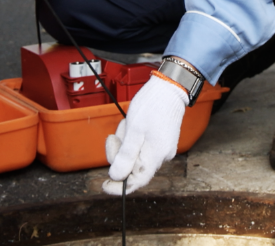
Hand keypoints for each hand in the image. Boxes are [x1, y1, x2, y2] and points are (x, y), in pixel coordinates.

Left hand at [102, 73, 187, 194]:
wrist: (169, 87)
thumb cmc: (151, 105)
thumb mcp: (133, 130)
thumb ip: (126, 156)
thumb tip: (116, 176)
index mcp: (155, 155)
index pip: (136, 181)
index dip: (119, 186)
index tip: (104, 185)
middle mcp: (162, 156)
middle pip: (133, 166)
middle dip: (119, 152)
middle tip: (113, 136)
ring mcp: (163, 148)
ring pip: (135, 154)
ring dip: (125, 141)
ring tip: (128, 124)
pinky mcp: (162, 140)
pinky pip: (142, 146)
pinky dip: (133, 137)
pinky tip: (134, 124)